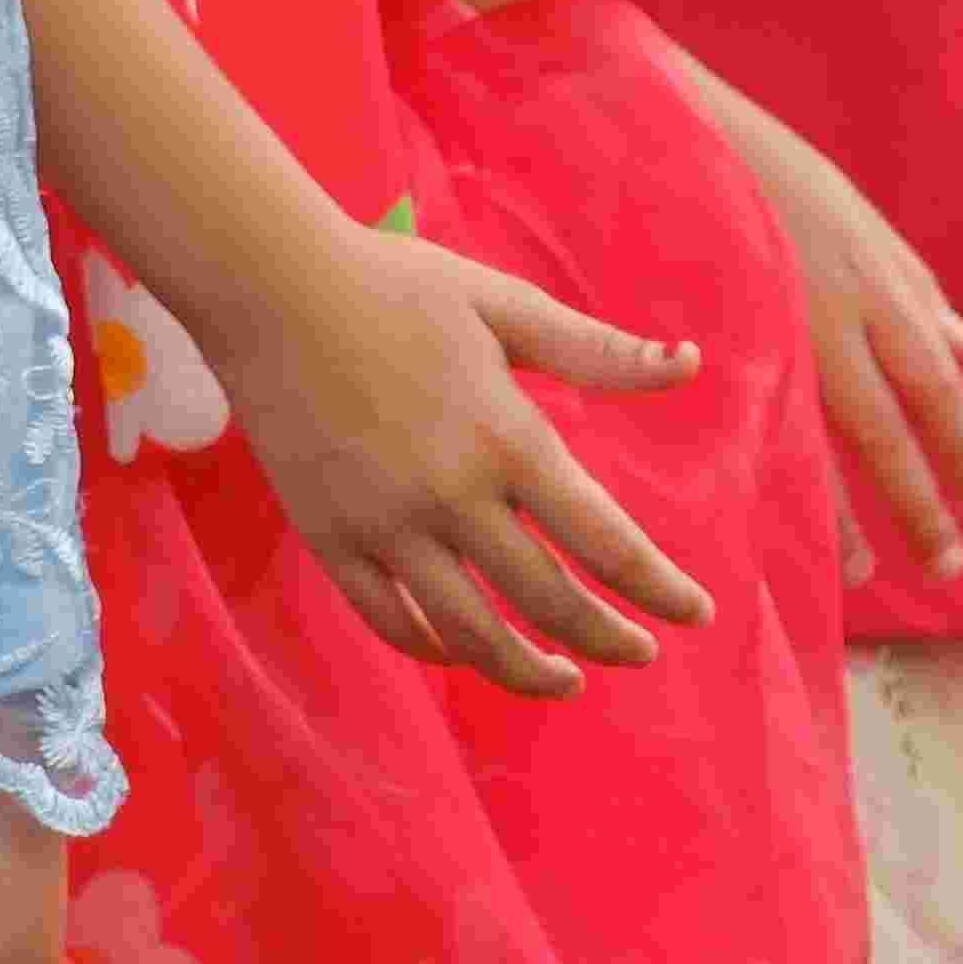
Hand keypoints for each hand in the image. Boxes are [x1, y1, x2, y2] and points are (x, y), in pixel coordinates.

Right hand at [218, 218, 719, 695]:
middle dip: (608, 639)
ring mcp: (385, 525)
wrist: (267, 283)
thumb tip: (691, 363)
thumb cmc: (395, 284)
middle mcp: (451, 497)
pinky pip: (391, 621)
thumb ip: (598, 351)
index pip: (607, 543)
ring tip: (565, 680)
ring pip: (471, 635)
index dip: (661, 588)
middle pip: (549, 601)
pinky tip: (467, 653)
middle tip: (640, 655)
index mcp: (506, 438)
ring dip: (529, 671)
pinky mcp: (331, 538)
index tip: (695, 612)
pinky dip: (436, 651)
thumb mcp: (504, 306)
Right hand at [727, 97, 962, 584]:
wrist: (667, 121)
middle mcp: (829, 310)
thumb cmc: (764, 165)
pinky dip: (773, 472)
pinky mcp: (710, 334)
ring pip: (818, 439)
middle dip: (919, 500)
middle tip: (947, 564)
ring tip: (866, 571)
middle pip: (886, 426)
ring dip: (845, 512)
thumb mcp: (856, 211)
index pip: (935, 381)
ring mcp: (765, 327)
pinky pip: (753, 421)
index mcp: (873, 279)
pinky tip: (778, 514)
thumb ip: (912, 283)